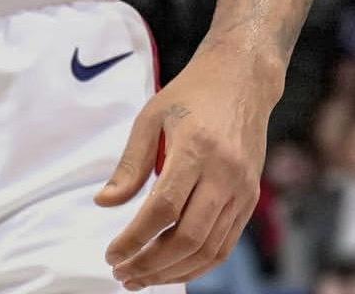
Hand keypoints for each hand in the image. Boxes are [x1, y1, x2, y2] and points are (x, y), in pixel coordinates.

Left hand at [94, 46, 276, 288]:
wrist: (242, 80)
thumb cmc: (190, 95)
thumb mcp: (151, 117)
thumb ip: (130, 164)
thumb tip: (104, 203)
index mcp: (196, 148)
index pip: (163, 208)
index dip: (135, 238)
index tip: (111, 254)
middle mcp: (224, 174)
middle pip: (188, 237)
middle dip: (151, 265)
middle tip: (122, 274)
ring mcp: (242, 190)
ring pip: (208, 249)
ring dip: (173, 272)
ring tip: (141, 278)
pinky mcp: (250, 199)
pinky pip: (225, 245)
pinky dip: (198, 265)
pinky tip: (172, 269)